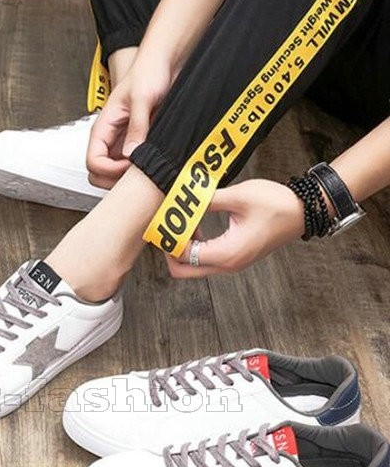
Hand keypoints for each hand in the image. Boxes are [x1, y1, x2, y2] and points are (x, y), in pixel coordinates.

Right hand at [87, 61, 172, 189]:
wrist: (163, 63)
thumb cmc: (148, 73)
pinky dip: (141, 170)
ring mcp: (124, 142)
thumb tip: (131, 154)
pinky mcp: (140, 142)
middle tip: (138, 172)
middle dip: (115, 179)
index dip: (110, 170)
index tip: (131, 164)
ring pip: (116, 173)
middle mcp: (111, 137)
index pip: (93, 162)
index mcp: (104, 127)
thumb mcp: (143, 98)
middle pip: (99, 174)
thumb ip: (137, 126)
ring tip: (148, 167)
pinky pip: (133, 165)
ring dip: (129, 177)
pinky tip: (155, 162)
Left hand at [166, 179, 304, 278]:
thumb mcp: (237, 196)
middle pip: (184, 270)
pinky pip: (207, 258)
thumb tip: (183, 197)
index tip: (163, 218)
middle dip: (171, 249)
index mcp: (227, 253)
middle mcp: (228, 264)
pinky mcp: (236, 256)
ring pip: (195, 265)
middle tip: (167, 225)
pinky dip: (196, 245)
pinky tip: (197, 222)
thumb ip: (207, 199)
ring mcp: (233, 262)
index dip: (169, 238)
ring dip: (184, 246)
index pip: (184, 255)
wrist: (303, 211)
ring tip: (183, 219)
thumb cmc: (275, 204)